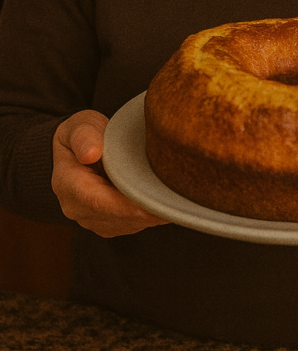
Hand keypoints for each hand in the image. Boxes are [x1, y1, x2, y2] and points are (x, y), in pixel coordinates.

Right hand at [52, 110, 168, 237]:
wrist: (78, 149)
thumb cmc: (83, 134)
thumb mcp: (80, 126)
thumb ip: (84, 137)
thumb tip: (90, 153)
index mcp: (68, 185)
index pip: (97, 202)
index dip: (126, 206)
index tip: (152, 206)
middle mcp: (77, 209)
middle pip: (117, 217)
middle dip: (146, 212)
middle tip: (177, 205)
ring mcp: (93, 219)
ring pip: (128, 224)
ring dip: (151, 215)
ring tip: (176, 202)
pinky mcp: (108, 223)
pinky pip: (132, 224)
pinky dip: (150, 216)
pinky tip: (166, 202)